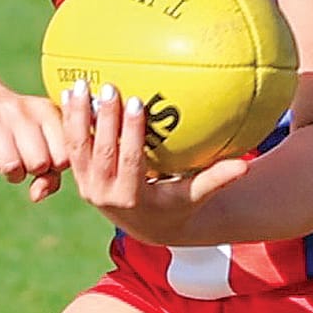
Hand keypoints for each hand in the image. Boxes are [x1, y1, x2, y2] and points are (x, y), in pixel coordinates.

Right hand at [0, 90, 70, 202]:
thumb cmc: (20, 131)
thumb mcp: (43, 141)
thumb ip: (52, 175)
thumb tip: (36, 196)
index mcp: (47, 111)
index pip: (64, 156)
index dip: (56, 168)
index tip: (48, 160)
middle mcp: (21, 110)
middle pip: (38, 164)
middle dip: (33, 171)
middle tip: (26, 161)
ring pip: (11, 166)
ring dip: (12, 174)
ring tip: (10, 163)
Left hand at [61, 81, 246, 244]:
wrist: (146, 227)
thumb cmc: (177, 206)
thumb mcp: (196, 196)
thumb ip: (217, 180)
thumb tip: (245, 166)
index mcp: (132, 198)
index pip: (130, 161)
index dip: (131, 134)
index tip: (136, 103)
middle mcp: (105, 195)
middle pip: (101, 152)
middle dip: (104, 119)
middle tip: (111, 87)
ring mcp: (88, 187)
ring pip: (78, 148)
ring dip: (78, 117)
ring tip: (80, 86)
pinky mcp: (78, 178)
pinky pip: (71, 148)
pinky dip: (68, 123)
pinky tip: (67, 94)